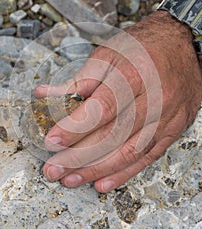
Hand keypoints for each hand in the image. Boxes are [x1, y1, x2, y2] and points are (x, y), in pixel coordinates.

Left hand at [34, 7, 201, 192]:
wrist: (183, 46)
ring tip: (71, 179)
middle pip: (113, 135)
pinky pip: (147, 157)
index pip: (102, 107)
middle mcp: (154, 99)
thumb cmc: (144, 47)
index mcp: (134, 74)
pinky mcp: (172, 130)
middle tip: (53, 169)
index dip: (75, 127)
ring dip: (96, 170)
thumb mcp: (108, 54)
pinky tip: (102, 183)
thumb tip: (46, 94)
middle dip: (78, 157)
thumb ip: (79, 79)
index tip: (52, 141)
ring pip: (128, 152)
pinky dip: (124, 173)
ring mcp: (166, 118)